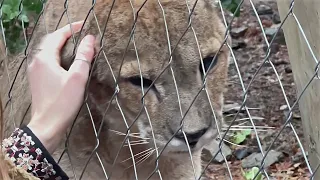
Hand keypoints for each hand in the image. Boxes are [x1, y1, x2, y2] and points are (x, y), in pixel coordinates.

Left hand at [27, 21, 95, 153]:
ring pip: (49, 51)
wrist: (47, 125)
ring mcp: (36, 71)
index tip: (85, 24)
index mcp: (45, 58)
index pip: (58, 36)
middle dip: (66, 35)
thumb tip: (90, 39)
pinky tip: (67, 61)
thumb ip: (84, 56)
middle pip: (51, 41)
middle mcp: (37, 61)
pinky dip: (58, 55)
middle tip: (82, 33)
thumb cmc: (63, 102)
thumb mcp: (78, 78)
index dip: (72, 28)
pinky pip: (48, 60)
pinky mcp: (38, 80)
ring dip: (62, 45)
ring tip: (77, 44)